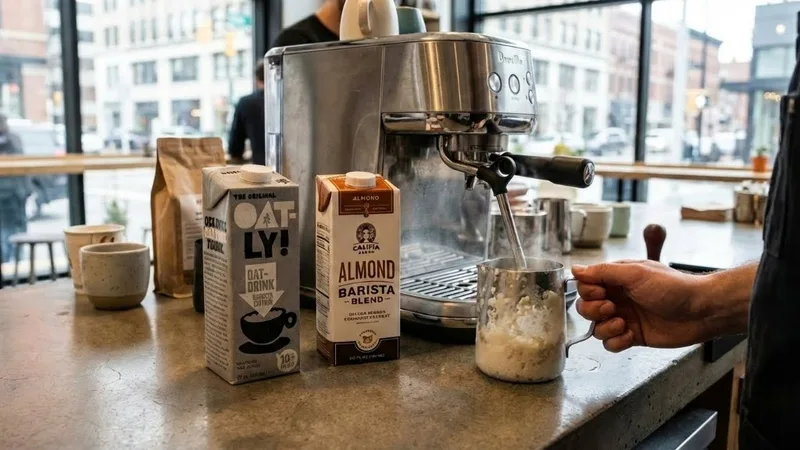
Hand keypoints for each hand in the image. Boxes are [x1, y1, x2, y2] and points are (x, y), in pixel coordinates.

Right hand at [572, 260, 709, 351]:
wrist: (700, 311)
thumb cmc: (673, 287)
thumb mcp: (635, 273)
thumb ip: (603, 272)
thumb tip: (575, 269)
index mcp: (617, 279)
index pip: (586, 285)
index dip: (588, 292)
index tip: (601, 293)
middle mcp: (618, 298)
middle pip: (586, 308)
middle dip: (593, 311)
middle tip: (611, 309)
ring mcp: (624, 318)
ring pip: (596, 328)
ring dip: (605, 328)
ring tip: (623, 324)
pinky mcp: (633, 336)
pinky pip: (611, 344)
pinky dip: (616, 342)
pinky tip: (630, 335)